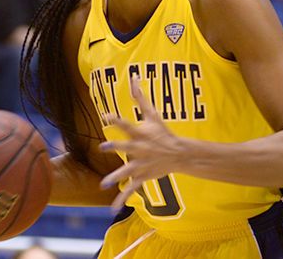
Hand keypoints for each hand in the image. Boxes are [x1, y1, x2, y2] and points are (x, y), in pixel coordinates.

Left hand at [98, 75, 183, 211]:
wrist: (180, 154)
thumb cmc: (162, 132)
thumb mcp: (153, 114)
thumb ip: (140, 97)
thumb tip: (134, 75)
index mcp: (141, 133)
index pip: (127, 124)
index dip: (117, 120)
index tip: (106, 116)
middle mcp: (141, 148)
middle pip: (127, 148)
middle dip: (116, 148)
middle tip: (103, 147)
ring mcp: (142, 164)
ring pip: (127, 171)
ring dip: (116, 177)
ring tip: (104, 183)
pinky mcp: (143, 176)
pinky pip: (131, 188)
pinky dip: (122, 198)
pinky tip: (113, 208)